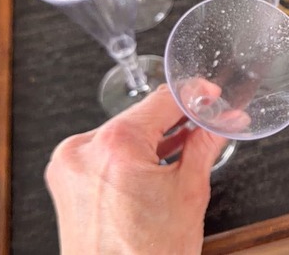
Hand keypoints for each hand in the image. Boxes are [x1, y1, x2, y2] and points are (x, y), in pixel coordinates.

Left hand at [45, 85, 225, 253]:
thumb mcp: (189, 193)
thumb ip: (205, 146)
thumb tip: (222, 122)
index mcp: (114, 146)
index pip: (162, 101)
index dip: (194, 94)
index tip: (210, 95)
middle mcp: (83, 151)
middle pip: (140, 117)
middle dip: (175, 119)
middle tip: (207, 122)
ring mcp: (69, 167)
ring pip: (121, 134)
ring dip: (153, 137)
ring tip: (185, 147)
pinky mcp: (66, 182)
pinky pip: (104, 153)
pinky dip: (131, 155)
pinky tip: (155, 162)